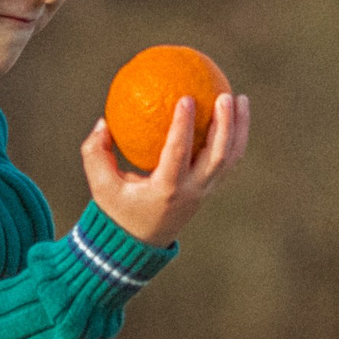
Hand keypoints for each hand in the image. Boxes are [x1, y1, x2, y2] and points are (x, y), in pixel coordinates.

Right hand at [80, 92, 250, 248]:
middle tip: (225, 95)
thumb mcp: (100, 186)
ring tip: (242, 98)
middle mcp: (192, 191)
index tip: (186, 97)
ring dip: (239, 128)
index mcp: (166, 189)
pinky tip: (234, 114)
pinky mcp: (209, 190)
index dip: (184, 126)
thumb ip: (96, 153)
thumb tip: (103, 122)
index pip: (179, 154)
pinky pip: (228, 161)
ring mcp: (205, 192)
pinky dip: (235, 137)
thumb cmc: (117, 210)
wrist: (139, 243)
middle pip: (218, 157)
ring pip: (231, 159)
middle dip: (225, 125)